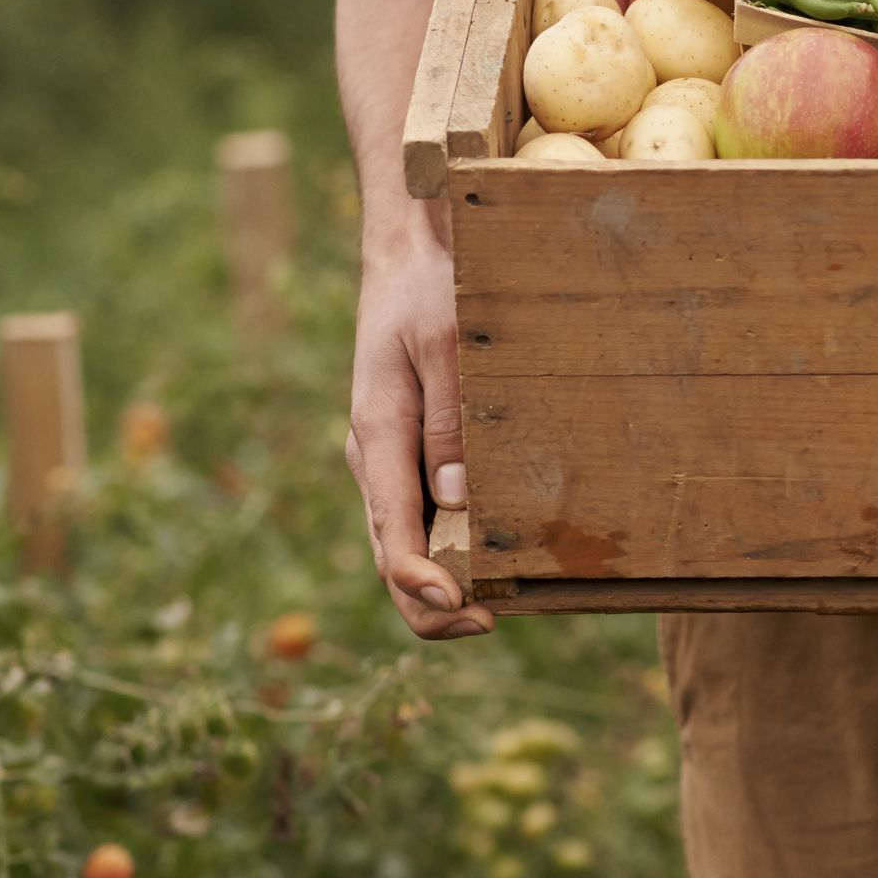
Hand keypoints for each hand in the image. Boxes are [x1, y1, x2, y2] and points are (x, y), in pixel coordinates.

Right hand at [344, 229, 496, 640]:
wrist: (408, 255)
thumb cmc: (429, 291)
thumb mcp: (446, 345)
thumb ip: (451, 421)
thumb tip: (459, 502)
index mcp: (377, 437)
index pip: (391, 534)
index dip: (423, 585)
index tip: (465, 609)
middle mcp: (375, 460)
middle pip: (391, 557)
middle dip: (434, 604)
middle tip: (493, 621)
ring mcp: (388, 460)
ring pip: (404, 543)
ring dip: (442, 583)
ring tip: (502, 605)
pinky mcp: (407, 453)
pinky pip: (419, 517)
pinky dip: (447, 551)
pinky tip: (491, 559)